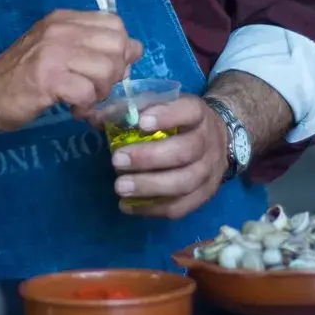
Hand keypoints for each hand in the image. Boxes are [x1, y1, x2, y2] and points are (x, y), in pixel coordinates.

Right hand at [0, 10, 142, 134]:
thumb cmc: (23, 76)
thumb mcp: (58, 50)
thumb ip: (93, 46)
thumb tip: (135, 50)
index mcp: (64, 19)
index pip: (115, 24)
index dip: (120, 51)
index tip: (104, 70)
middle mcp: (60, 29)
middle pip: (117, 46)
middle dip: (113, 74)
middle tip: (95, 88)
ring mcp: (53, 52)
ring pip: (106, 70)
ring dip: (100, 93)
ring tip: (82, 99)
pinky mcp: (47, 78)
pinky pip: (88, 92)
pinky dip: (86, 106)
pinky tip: (72, 108)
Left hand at [111, 95, 228, 217]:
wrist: (220, 137)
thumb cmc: (179, 120)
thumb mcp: (161, 105)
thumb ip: (131, 108)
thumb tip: (94, 117)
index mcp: (198, 114)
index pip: (189, 111)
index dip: (167, 116)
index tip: (140, 122)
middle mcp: (208, 142)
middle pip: (185, 151)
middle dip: (148, 158)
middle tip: (117, 161)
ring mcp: (210, 171)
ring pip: (184, 182)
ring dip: (150, 187)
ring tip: (120, 187)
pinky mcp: (205, 195)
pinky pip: (181, 207)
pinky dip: (153, 209)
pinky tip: (129, 206)